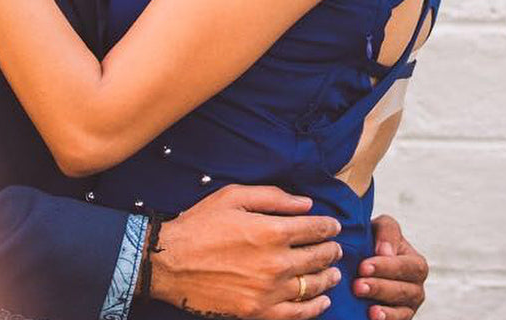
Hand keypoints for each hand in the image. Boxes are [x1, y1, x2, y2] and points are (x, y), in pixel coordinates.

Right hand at [150, 184, 342, 318]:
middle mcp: (276, 263)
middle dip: (331, 250)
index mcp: (271, 231)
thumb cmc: (201, 224)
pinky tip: (321, 301)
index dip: (328, 226)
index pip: (314, 229)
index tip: (333, 226)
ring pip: (312, 285)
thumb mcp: (234, 197)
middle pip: (317, 257)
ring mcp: (268, 291)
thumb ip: (273, 197)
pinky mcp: (257, 312)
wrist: (170, 262)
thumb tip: (305, 203)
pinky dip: (314, 308)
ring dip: (327, 277)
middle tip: (335, 247)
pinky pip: (296, 313)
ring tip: (333, 272)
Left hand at [354, 215, 427, 319]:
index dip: (387, 267)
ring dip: (382, 307)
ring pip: (402, 310)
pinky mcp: (401, 318)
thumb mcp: (381, 228)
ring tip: (366, 306)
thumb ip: (387, 232)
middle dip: (380, 287)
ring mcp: (409, 305)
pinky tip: (372, 316)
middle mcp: (416, 286)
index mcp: (415, 263)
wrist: (363, 262)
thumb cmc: (375, 241)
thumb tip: (385, 251)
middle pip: (405, 290)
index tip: (363, 266)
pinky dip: (387, 319)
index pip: (408, 266)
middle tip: (357, 285)